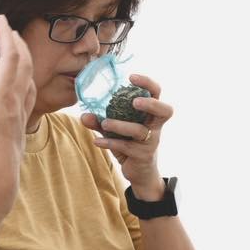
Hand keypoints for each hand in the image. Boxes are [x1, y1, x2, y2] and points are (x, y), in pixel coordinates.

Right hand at [0, 16, 34, 189]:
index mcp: (2, 95)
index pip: (10, 56)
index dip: (5, 35)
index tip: (0, 19)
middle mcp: (17, 103)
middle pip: (25, 65)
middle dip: (18, 44)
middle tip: (9, 32)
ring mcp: (22, 117)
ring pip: (30, 82)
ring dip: (24, 65)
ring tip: (15, 58)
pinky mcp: (21, 130)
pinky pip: (28, 99)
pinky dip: (23, 86)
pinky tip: (16, 92)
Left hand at [82, 73, 171, 195]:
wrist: (139, 173)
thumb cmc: (130, 145)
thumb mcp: (115, 131)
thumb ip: (100, 122)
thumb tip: (84, 114)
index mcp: (150, 114)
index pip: (157, 93)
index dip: (148, 83)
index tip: (131, 77)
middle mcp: (155, 126)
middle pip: (165, 111)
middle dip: (151, 104)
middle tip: (134, 101)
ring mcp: (151, 142)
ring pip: (140, 130)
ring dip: (121, 125)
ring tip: (105, 123)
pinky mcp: (142, 156)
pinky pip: (127, 147)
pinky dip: (110, 142)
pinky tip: (97, 141)